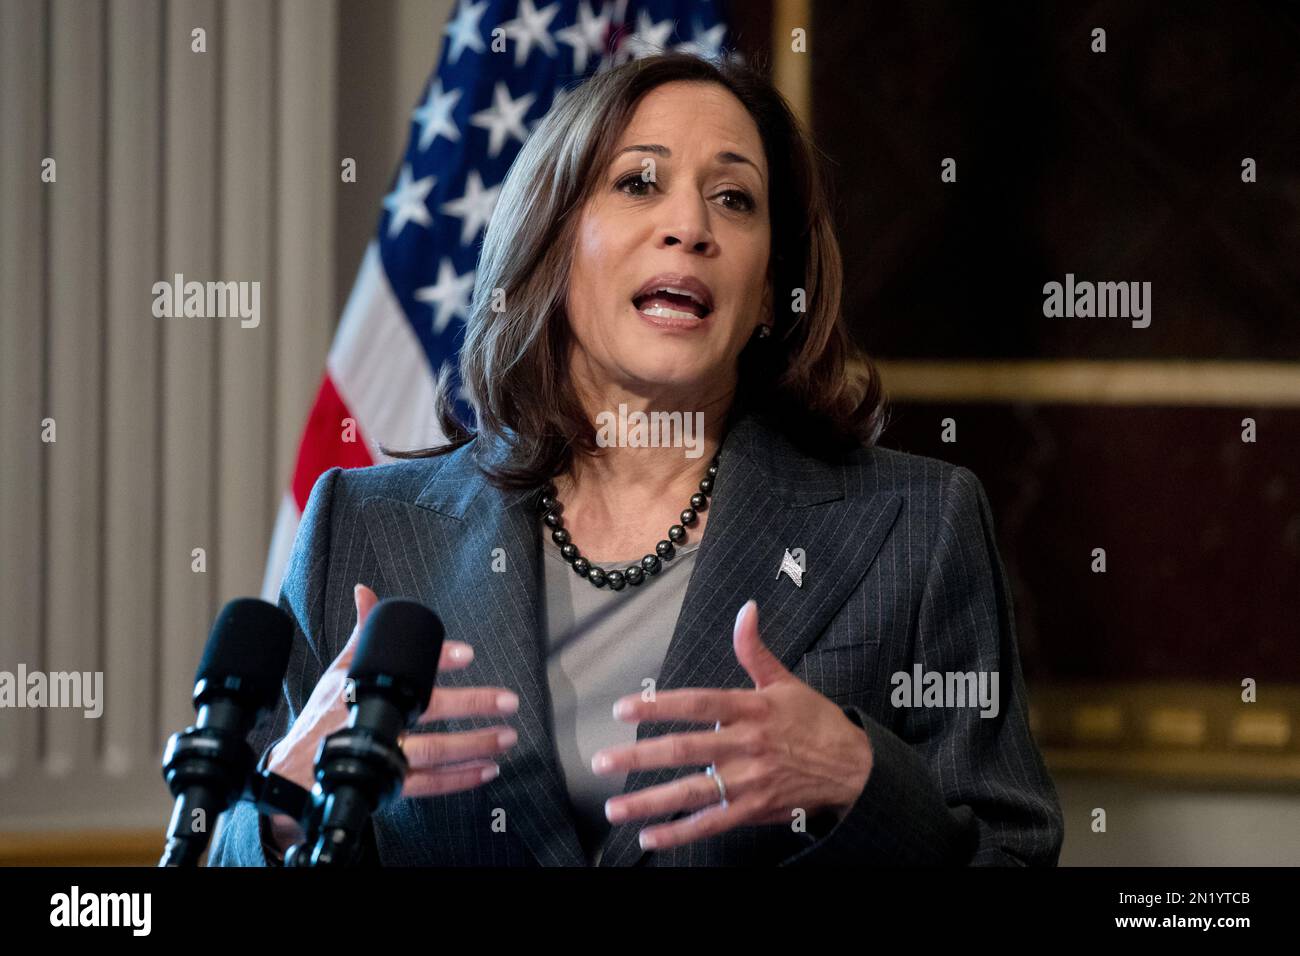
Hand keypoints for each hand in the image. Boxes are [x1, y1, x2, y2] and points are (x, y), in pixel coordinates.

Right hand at [264, 583, 519, 850]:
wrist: (297, 773)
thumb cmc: (323, 717)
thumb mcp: (338, 671)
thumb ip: (362, 634)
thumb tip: (365, 592)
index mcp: (366, 689)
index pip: (405, 669)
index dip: (436, 660)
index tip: (466, 654)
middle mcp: (378, 721)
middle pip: (429, 712)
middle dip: (472, 705)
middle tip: (507, 700)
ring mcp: (385, 755)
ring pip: (436, 752)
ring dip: (475, 744)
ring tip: (507, 736)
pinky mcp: (390, 786)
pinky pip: (431, 784)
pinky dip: (461, 779)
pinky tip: (488, 769)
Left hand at [593, 599, 872, 851]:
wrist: (852, 768)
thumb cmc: (814, 721)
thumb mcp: (785, 682)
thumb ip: (754, 649)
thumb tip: (746, 608)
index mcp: (751, 709)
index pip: (698, 704)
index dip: (660, 705)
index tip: (623, 708)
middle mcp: (746, 746)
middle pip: (685, 751)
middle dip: (640, 757)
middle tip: (602, 761)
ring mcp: (749, 782)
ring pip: (692, 792)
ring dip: (649, 802)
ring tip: (613, 808)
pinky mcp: (753, 810)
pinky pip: (711, 823)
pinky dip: (680, 834)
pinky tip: (650, 837)